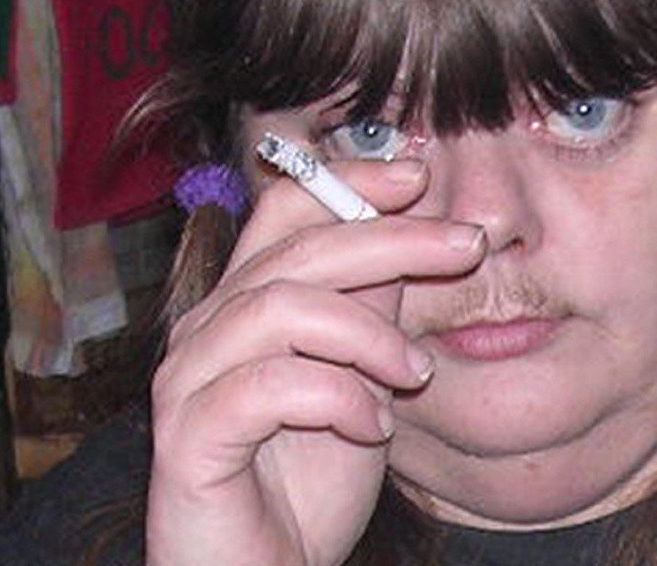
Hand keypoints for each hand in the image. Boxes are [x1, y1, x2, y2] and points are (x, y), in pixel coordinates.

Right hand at [146, 159, 485, 565]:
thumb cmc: (310, 480)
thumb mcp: (362, 379)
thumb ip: (372, 309)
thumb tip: (411, 235)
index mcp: (246, 301)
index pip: (286, 208)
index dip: (349, 179)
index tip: (418, 176)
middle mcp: (207, 327)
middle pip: (297, 247)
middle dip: (393, 238)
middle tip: (468, 246)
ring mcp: (189, 379)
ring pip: (281, 307)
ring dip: (367, 333)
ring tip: (413, 373)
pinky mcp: (188, 436)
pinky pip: (267, 387)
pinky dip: (336, 397)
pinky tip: (374, 426)